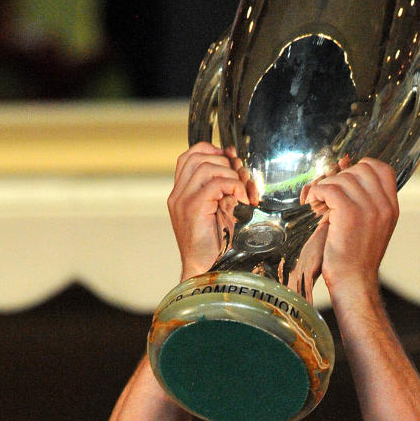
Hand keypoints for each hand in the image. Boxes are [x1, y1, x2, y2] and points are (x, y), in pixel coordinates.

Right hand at [168, 144, 251, 279]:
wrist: (205, 270)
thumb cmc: (215, 245)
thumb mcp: (219, 211)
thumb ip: (223, 189)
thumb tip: (237, 164)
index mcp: (180, 194)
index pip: (189, 156)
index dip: (210, 150)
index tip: (229, 159)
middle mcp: (178, 194)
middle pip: (199, 157)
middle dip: (225, 163)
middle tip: (241, 181)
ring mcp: (183, 200)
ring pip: (207, 167)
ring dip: (231, 175)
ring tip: (241, 193)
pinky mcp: (193, 208)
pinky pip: (215, 183)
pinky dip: (233, 186)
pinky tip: (240, 200)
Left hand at [304, 159, 397, 298]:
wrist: (353, 282)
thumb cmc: (355, 259)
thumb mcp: (371, 227)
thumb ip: (367, 203)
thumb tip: (346, 175)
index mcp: (391, 207)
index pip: (381, 168)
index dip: (360, 168)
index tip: (344, 181)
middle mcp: (383, 205)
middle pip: (359, 169)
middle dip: (338, 178)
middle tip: (326, 196)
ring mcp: (368, 208)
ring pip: (342, 178)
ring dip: (324, 187)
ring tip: (318, 204)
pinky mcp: (349, 213)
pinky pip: (329, 188)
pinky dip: (316, 193)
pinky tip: (313, 205)